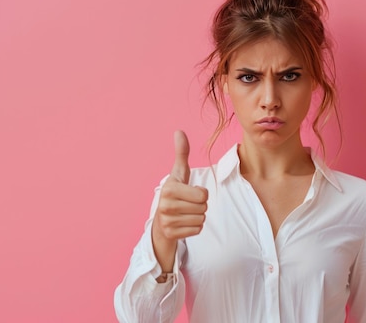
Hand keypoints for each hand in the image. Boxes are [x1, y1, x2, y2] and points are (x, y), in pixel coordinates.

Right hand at [151, 130, 207, 270]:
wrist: (161, 220)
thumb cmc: (175, 193)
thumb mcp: (179, 174)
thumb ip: (181, 153)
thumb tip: (179, 131)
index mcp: (169, 188)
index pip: (203, 195)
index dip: (201, 194)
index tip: (189, 193)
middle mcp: (165, 205)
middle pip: (204, 207)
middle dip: (200, 206)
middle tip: (187, 204)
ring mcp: (167, 220)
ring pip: (201, 219)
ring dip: (197, 217)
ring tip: (185, 213)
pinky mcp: (170, 234)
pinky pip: (197, 230)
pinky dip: (194, 228)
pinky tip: (183, 223)